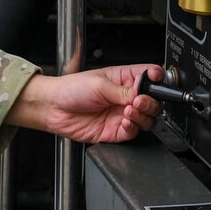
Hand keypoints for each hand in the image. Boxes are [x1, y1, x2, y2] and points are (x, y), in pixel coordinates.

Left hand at [8, 64, 162, 142]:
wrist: (54, 108)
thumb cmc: (71, 89)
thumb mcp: (99, 84)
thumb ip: (123, 91)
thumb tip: (142, 94)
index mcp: (123, 79)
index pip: (148, 77)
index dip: (156, 79)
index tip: (156, 81)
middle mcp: (125, 97)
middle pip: (152, 102)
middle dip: (150, 102)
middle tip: (139, 101)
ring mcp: (121, 114)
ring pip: (146, 119)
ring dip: (142, 115)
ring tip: (129, 110)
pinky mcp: (115, 131)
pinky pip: (133, 132)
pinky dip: (132, 128)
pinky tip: (125, 121)